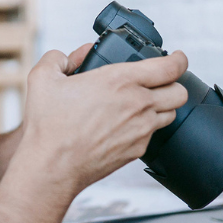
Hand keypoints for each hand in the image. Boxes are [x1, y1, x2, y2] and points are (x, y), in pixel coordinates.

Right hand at [16, 44, 188, 197]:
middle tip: (160, 81)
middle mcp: (137, 104)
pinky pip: (153, 134)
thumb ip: (59, 58)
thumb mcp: (43, 77)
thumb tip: (72, 56)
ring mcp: (140, 129)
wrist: (52, 166)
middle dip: (174, 83)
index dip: (179, 59)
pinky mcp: (137, 150)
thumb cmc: (49, 125)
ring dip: (162, 106)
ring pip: (171, 114)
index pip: (170, 66)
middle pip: (179, 91)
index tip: (178, 58)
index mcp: (120, 80)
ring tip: (144, 103)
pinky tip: (127, 125)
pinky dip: (146, 127)